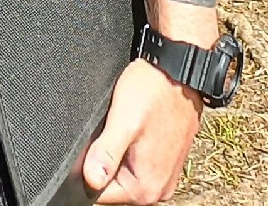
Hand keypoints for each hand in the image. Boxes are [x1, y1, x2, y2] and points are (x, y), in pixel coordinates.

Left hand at [81, 59, 202, 201]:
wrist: (179, 73)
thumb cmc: (153, 92)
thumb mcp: (123, 120)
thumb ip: (105, 152)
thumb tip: (90, 180)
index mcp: (146, 187)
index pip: (100, 196)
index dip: (88, 171)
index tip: (93, 145)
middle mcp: (159, 189)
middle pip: (112, 186)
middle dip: (103, 162)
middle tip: (110, 131)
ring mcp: (164, 177)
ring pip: (123, 174)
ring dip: (116, 154)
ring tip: (122, 127)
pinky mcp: (166, 163)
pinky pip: (137, 165)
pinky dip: (129, 150)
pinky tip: (132, 129)